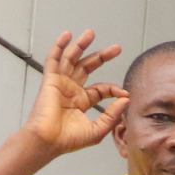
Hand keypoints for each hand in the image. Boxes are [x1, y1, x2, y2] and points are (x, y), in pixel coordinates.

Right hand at [21, 30, 127, 157]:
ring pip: (71, 59)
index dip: (114, 88)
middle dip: (102, 56)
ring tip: (91, 33)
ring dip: (80, 45)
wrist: (48, 141)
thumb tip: (126, 99)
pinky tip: (67, 35)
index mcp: (82, 101)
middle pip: (87, 67)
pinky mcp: (50, 81)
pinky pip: (54, 60)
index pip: (101, 89)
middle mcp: (71, 90)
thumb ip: (112, 114)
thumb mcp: (98, 129)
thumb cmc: (68, 140)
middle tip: (117, 48)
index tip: (125, 93)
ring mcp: (60, 84)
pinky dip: (59, 47)